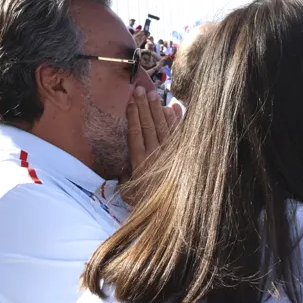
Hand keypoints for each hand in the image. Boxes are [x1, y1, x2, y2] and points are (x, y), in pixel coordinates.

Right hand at [121, 84, 177, 201]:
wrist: (173, 214)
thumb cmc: (146, 204)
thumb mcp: (128, 192)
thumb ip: (124, 175)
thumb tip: (121, 163)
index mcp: (140, 162)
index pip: (135, 133)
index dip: (132, 115)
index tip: (129, 100)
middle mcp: (156, 155)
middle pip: (148, 126)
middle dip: (143, 106)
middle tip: (140, 89)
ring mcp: (170, 155)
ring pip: (163, 127)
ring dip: (157, 109)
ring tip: (153, 94)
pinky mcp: (181, 156)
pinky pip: (178, 134)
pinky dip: (176, 120)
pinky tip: (174, 108)